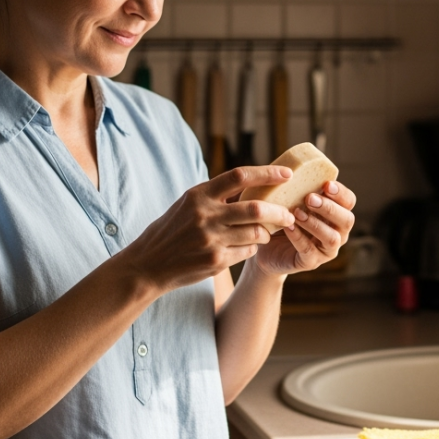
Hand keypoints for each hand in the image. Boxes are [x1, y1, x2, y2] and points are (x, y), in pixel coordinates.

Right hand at [124, 166, 295, 292]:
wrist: (148, 264)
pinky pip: (246, 252)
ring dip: (265, 233)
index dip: (267, 173)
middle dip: (279, 212)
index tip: (287, 174)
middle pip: (255, 208)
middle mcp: (205, 215)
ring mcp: (210, 239)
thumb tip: (251, 184)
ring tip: (265, 233)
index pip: (239, 176)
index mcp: (199, 195)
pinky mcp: (215, 260)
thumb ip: (215, 196)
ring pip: (255, 233)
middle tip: (289, 215)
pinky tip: (245, 248)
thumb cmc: (171, 231)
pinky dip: (251, 249)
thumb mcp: (188, 204)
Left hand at [252, 180, 356, 276]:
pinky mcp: (311, 262)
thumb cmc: (281, 217)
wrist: (263, 245)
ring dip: (315, 224)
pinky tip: (287, 227)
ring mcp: (326, 250)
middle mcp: (337, 232)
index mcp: (335, 213)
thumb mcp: (289, 199)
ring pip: (332, 238)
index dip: (341, 193)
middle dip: (330, 208)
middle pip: (347, 220)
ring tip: (297, 213)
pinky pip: (309, 251)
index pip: (349, 202)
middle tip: (310, 198)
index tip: (326, 184)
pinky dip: (299, 237)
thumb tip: (290, 164)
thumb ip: (296, 185)